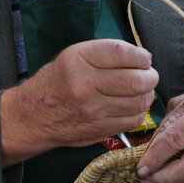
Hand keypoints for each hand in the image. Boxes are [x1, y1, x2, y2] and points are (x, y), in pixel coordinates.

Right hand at [0, 39, 157, 166]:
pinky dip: (138, 111)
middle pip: (137, 80)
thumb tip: (143, 59)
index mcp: (79, 60)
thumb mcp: (73, 56)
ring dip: (146, 94)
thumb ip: (106, 54)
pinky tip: (130, 106)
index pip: (123, 53)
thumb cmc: (57, 81)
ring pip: (139, 102)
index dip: (142, 56)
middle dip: (150, 76)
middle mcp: (86, 84)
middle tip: (148, 75)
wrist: (33, 116)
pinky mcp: (99, 129)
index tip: (144, 58)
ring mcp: (94, 110)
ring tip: (140, 90)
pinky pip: (134, 120)